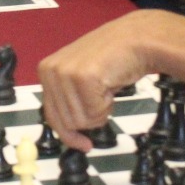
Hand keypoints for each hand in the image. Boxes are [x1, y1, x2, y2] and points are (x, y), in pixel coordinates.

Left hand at [38, 10, 160, 150]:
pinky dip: (108, 105)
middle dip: (90, 118)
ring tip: (106, 85)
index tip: (84, 145)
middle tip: (104, 95)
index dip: (69, 135)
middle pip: (67, 122)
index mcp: (46, 70)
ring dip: (101, 110)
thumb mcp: (82, 80)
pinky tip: (111, 84)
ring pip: (80, 121)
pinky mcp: (82, 77)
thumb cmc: (115, 61)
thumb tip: (67, 134)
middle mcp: (50, 70)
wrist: (139, 39)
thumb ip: (69, 101)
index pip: (52, 116)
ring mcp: (65, 73)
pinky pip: (94, 113)